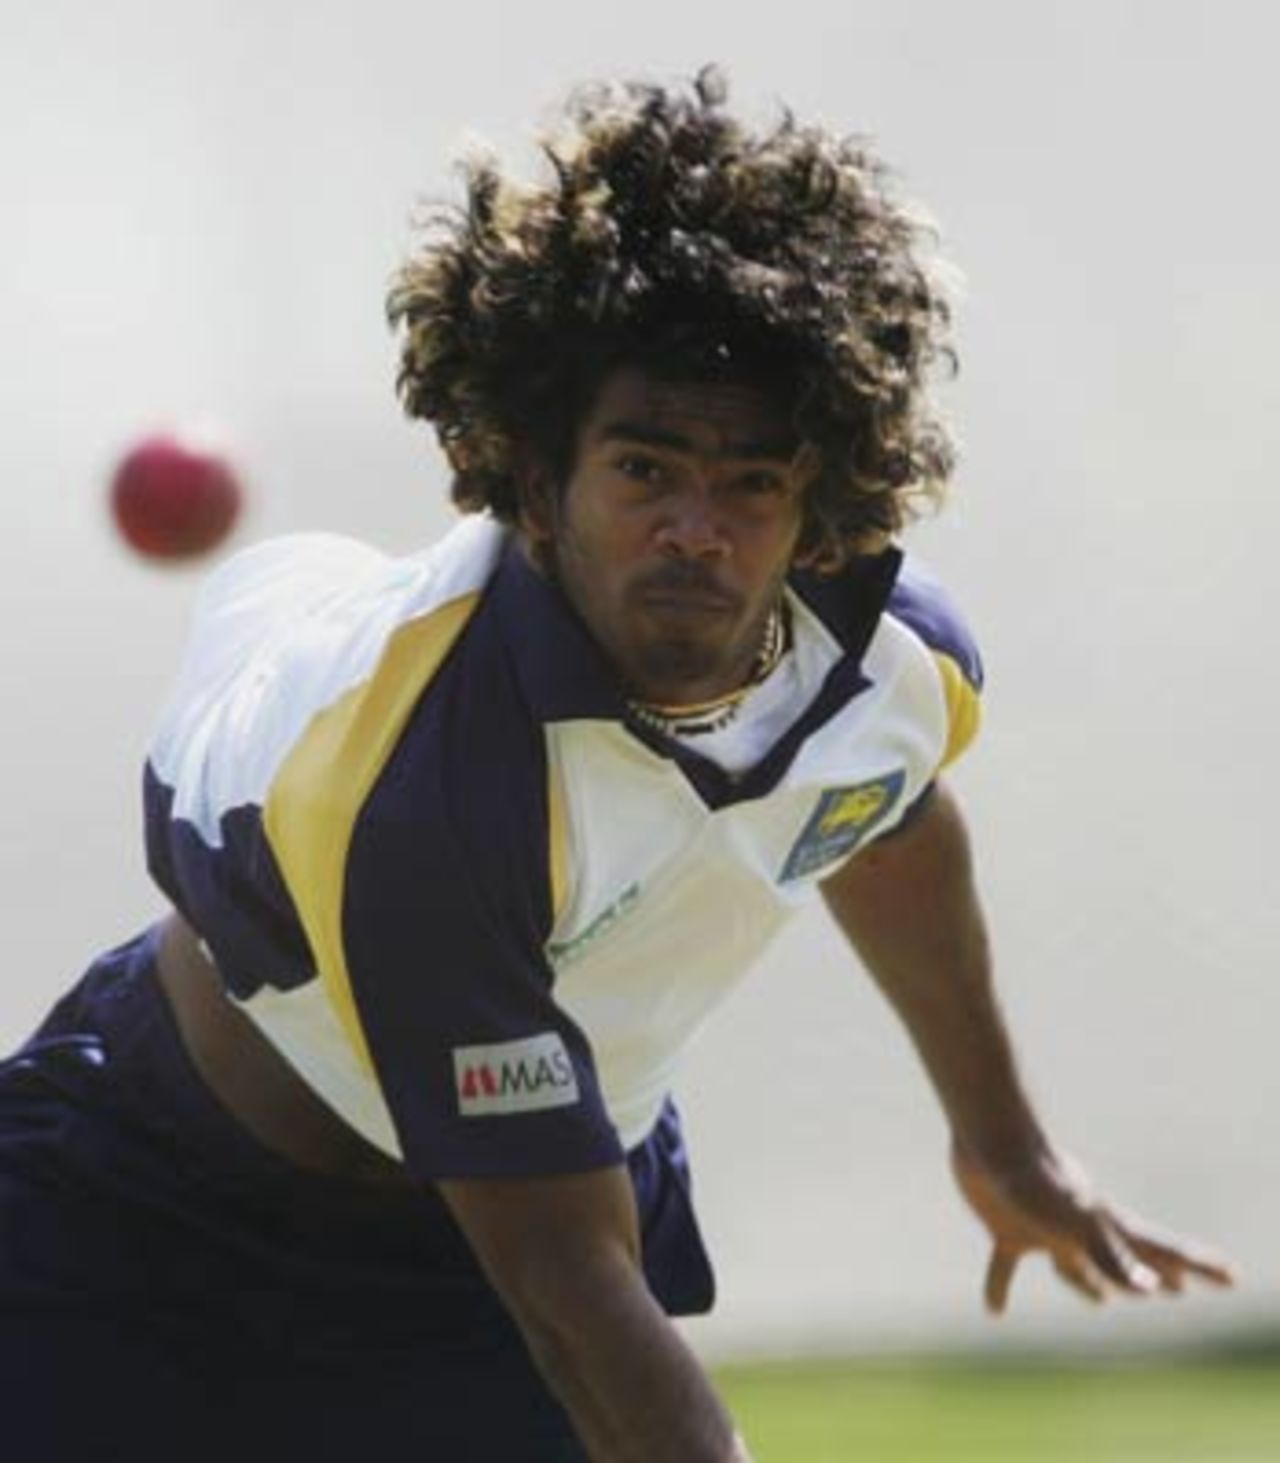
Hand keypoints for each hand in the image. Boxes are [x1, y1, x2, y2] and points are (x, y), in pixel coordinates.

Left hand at [950, 1140, 1235, 1313]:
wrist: (988, 1135)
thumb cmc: (1033, 1178)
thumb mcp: (1077, 1222)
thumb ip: (1110, 1256)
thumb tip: (1147, 1291)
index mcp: (1108, 1226)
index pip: (1162, 1250)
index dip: (1198, 1267)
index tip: (1232, 1277)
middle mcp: (1082, 1228)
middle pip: (1127, 1256)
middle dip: (1155, 1274)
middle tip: (1180, 1289)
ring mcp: (1045, 1225)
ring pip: (1074, 1263)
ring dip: (1088, 1282)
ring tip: (1102, 1300)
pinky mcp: (1006, 1225)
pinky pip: (1007, 1263)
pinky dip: (1001, 1286)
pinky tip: (994, 1310)